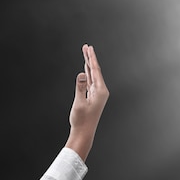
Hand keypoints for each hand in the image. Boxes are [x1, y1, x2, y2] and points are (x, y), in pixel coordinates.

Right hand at [66, 44, 108, 160]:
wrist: (83, 133)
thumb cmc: (81, 120)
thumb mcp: (79, 103)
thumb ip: (80, 87)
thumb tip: (82, 73)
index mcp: (100, 91)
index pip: (95, 71)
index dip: (91, 58)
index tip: (88, 48)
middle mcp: (101, 91)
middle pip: (95, 71)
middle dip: (90, 59)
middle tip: (86, 47)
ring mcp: (97, 94)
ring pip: (93, 76)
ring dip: (88, 65)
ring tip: (85, 54)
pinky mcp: (93, 98)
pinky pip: (90, 82)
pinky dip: (87, 74)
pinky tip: (85, 69)